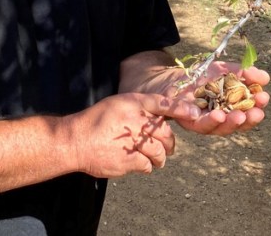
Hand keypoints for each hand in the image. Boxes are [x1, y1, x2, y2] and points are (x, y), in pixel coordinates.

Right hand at [64, 93, 199, 177]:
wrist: (75, 141)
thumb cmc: (95, 122)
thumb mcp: (117, 105)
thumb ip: (139, 109)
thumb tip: (161, 118)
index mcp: (133, 103)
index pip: (163, 103)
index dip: (182, 108)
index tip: (195, 113)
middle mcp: (136, 120)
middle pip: (165, 133)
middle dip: (169, 143)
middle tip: (168, 148)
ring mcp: (133, 140)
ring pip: (159, 152)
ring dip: (159, 158)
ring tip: (156, 160)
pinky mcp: (129, 160)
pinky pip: (147, 166)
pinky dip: (145, 167)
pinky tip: (137, 164)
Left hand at [174, 62, 269, 135]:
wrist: (175, 77)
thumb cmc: (203, 75)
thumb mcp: (225, 69)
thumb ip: (244, 73)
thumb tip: (265, 77)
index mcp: (232, 108)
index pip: (248, 111)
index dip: (257, 106)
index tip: (264, 97)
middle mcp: (221, 119)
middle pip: (237, 124)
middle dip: (248, 119)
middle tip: (256, 112)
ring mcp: (206, 123)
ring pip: (220, 128)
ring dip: (230, 123)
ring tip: (238, 116)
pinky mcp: (190, 123)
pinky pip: (200, 125)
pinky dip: (209, 121)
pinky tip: (216, 115)